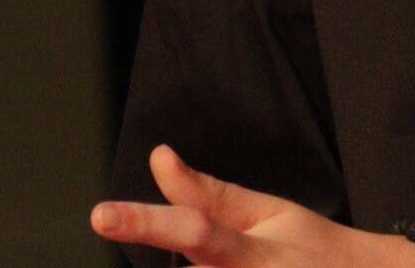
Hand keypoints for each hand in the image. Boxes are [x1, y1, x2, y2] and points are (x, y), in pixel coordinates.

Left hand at [89, 145, 405, 266]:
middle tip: (247, 254)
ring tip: (255, 262)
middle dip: (198, 265)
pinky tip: (251, 266)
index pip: (192, 230)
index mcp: (252, 253)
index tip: (100, 216)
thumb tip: (159, 157)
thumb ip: (207, 193)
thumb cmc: (314, 250)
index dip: (143, 222)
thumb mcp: (267, 213)